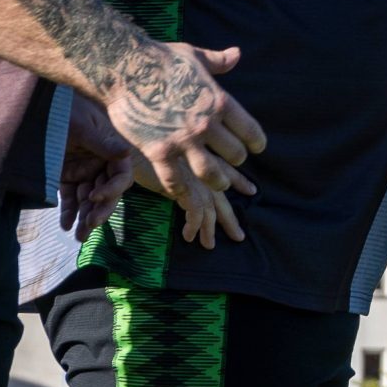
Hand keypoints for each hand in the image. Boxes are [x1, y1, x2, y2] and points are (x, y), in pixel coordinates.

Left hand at [59, 94, 133, 240]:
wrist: (40, 110)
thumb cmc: (65, 112)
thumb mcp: (82, 126)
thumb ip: (102, 142)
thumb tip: (126, 152)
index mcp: (111, 149)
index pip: (121, 174)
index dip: (112, 188)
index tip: (95, 197)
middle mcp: (101, 162)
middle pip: (107, 191)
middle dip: (100, 210)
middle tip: (90, 226)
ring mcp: (84, 171)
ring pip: (88, 199)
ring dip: (85, 217)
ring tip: (78, 237)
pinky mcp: (67, 177)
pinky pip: (70, 197)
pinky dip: (68, 212)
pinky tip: (65, 225)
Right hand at [103, 42, 265, 211]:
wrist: (125, 68)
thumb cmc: (161, 59)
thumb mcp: (196, 57)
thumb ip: (218, 62)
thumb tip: (237, 54)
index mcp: (219, 101)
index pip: (249, 130)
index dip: (256, 141)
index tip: (258, 147)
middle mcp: (205, 123)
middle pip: (234, 153)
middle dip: (237, 158)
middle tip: (235, 161)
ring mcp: (182, 140)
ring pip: (210, 172)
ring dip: (219, 180)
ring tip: (221, 182)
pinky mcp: (158, 151)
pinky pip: (175, 180)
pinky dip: (182, 189)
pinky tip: (185, 191)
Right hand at [133, 152, 256, 250]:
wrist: (134, 142)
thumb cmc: (150, 144)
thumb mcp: (173, 153)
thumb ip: (185, 162)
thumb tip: (189, 175)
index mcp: (206, 157)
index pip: (230, 170)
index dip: (240, 181)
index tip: (252, 190)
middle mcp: (205, 169)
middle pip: (223, 198)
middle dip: (229, 219)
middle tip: (239, 236)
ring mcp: (195, 179)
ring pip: (210, 210)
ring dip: (209, 230)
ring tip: (209, 245)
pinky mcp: (182, 189)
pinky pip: (194, 213)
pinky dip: (193, 226)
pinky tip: (187, 236)